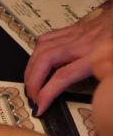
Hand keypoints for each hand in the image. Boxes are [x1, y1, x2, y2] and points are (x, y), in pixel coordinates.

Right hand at [24, 0, 112, 114]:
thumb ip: (105, 72)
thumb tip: (100, 94)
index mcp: (95, 54)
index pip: (64, 76)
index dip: (47, 93)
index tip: (41, 106)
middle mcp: (80, 43)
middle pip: (46, 62)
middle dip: (33, 82)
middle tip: (31, 98)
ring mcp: (73, 35)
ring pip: (41, 50)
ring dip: (30, 70)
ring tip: (30, 84)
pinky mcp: (70, 28)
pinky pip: (46, 38)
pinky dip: (36, 53)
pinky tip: (35, 62)